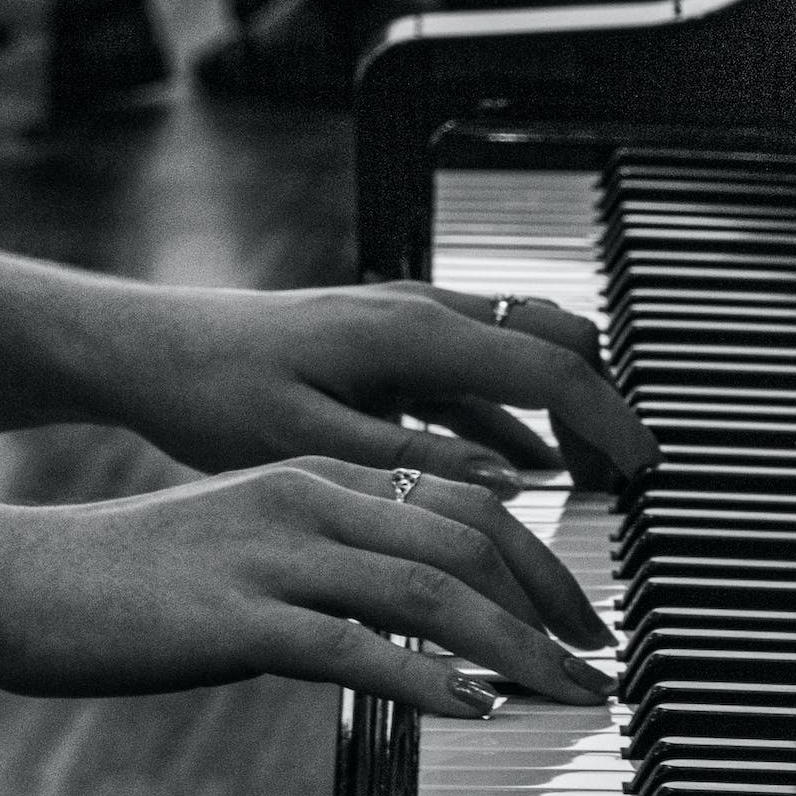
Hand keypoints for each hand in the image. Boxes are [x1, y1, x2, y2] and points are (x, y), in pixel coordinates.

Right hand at [0, 458, 616, 713]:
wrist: (13, 579)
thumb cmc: (124, 582)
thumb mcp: (243, 554)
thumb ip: (323, 572)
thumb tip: (401, 625)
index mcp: (311, 478)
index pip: (458, 499)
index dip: (536, 557)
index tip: (575, 615)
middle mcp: (304, 501)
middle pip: (467, 535)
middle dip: (549, 600)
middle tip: (597, 660)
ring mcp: (271, 557)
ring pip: (430, 587)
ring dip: (515, 645)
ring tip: (564, 693)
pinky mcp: (235, 619)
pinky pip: (355, 644)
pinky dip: (429, 676)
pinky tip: (474, 707)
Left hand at [119, 283, 656, 490]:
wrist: (150, 351)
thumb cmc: (212, 393)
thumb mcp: (310, 445)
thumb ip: (415, 460)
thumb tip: (513, 479)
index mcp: (411, 333)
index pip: (548, 366)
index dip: (607, 420)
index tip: (645, 472)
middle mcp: (421, 313)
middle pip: (554, 342)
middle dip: (600, 406)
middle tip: (625, 481)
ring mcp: (409, 323)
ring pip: (522, 352)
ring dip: (562, 409)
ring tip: (591, 482)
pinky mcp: (391, 345)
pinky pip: (480, 373)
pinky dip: (518, 415)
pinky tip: (528, 466)